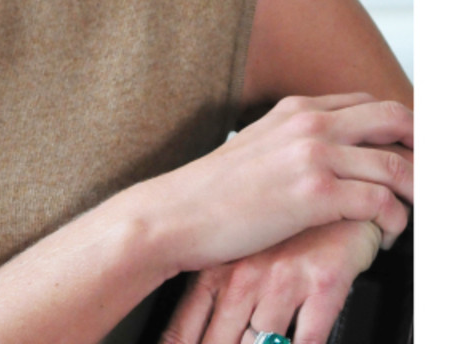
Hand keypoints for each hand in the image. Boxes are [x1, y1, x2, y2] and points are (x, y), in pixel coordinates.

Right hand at [142, 93, 411, 273]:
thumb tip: (332, 152)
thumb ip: (296, 138)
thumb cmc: (215, 189)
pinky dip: (394, 223)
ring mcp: (313, 155)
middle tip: (428, 180)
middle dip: (424, 149)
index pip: (369, 103)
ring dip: (415, 196)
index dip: (401, 129)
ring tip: (404, 218)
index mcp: (296, 108)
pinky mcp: (315, 193)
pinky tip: (383, 235)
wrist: (179, 212)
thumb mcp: (259, 146)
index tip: (412, 153)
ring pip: (398, 165)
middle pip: (395, 118)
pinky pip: (382, 204)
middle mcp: (309, 123)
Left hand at [159, 221, 379, 343]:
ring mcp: (283, 279)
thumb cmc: (284, 229)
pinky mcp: (323, 284)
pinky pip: (309, 337)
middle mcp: (245, 275)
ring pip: (263, 343)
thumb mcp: (240, 253)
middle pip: (222, 340)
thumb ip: (215, 296)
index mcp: (218, 269)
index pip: (186, 324)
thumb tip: (184, 336)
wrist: (333, 189)